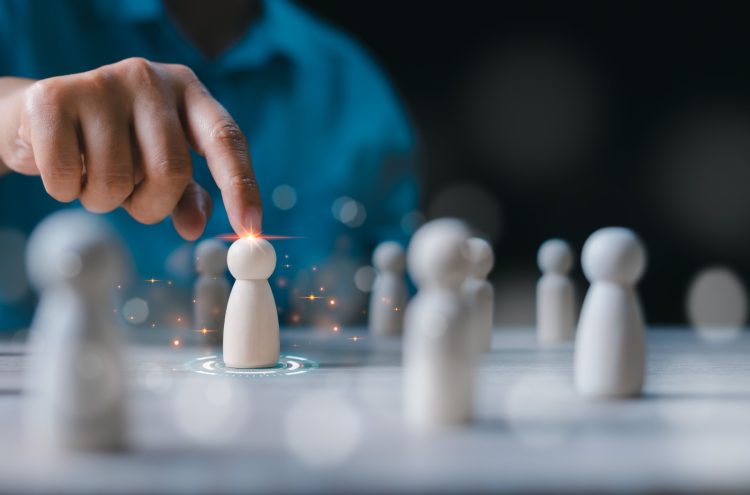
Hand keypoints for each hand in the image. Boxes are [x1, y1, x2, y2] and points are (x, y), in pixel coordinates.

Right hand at [0, 57, 261, 239]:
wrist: (38, 117)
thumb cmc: (112, 146)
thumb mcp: (157, 166)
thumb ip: (185, 195)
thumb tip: (196, 227)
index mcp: (188, 91)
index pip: (227, 139)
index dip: (242, 187)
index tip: (250, 230)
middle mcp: (150, 78)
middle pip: (172, 170)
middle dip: (152, 206)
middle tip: (133, 203)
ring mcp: (103, 82)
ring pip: (117, 180)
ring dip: (104, 200)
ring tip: (93, 175)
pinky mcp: (55, 97)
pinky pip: (69, 175)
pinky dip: (66, 189)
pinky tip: (66, 167)